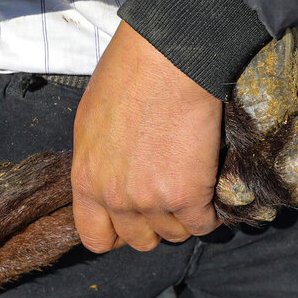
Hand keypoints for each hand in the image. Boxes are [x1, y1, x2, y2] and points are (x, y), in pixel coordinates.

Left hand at [71, 23, 222, 251]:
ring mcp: (151, 200)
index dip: (116, 232)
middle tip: (168, 194)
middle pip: (140, 240)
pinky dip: (211, 210)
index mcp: (85, 179)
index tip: (132, 218)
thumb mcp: (92, 121)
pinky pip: (204, 224)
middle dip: (155, 222)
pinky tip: (211, 184)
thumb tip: (112, 177)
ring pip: (175, 234)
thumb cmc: (128, 74)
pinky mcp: (188, 195)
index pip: (95, 237)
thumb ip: (99, 161)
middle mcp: (114, 198)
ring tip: (192, 182)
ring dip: (185, 215)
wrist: (167, 58)